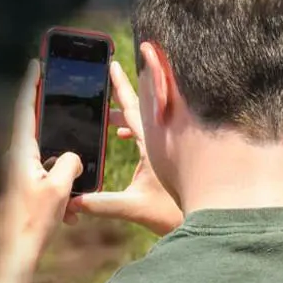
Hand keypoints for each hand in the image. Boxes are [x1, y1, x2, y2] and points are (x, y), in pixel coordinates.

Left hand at [0, 61, 82, 272]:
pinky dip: (58, 176)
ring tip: (68, 145)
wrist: (17, 252)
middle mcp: (17, 158)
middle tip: (58, 88)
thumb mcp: (60, 189)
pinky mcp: (25, 185)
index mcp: (21, 153)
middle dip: (47, 110)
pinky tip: (69, 197)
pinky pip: (45, 170)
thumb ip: (70, 163)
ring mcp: (19, 172)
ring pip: (43, 151)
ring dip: (58, 153)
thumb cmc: (35, 221)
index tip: (37, 64)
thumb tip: (72, 156)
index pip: (26, 110)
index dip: (31, 85)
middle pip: (35, 126)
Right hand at [66, 58, 183, 236]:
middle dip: (121, 100)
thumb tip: (72, 201)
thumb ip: (101, 204)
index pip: (133, 108)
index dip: (121, 86)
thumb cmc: (175, 213)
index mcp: (154, 143)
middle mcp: (166, 137)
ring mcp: (173, 142)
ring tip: (110, 123)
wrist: (210, 218)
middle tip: (105, 89)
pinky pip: (154, 129)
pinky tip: (126, 138)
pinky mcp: (178, 150)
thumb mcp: (134, 208)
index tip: (112, 65)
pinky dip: (138, 129)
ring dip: (127, 119)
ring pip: (148, 120)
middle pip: (141, 109)